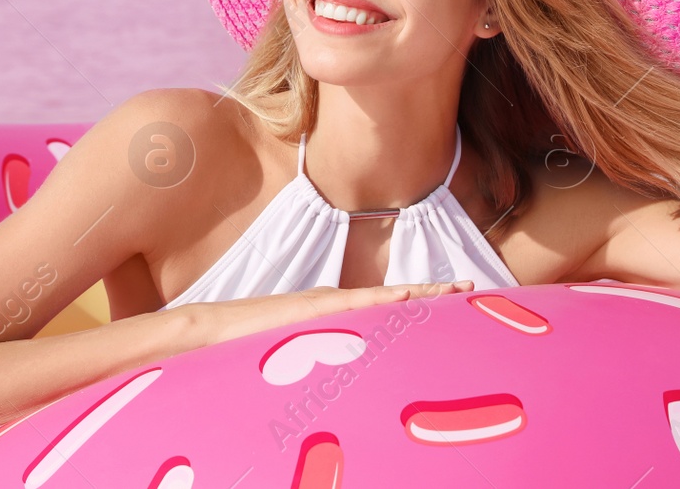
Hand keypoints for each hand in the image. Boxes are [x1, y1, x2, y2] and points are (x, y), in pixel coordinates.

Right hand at [187, 280, 473, 347]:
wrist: (207, 332)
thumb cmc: (246, 349)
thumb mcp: (292, 358)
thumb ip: (318, 364)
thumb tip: (341, 389)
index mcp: (333, 318)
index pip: (385, 309)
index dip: (419, 305)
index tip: (452, 302)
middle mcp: (334, 307)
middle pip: (394, 299)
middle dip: (433, 297)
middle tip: (472, 291)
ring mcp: (325, 306)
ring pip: (383, 298)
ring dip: (420, 295)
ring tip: (455, 291)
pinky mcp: (311, 310)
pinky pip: (354, 305)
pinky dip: (382, 301)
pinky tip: (408, 297)